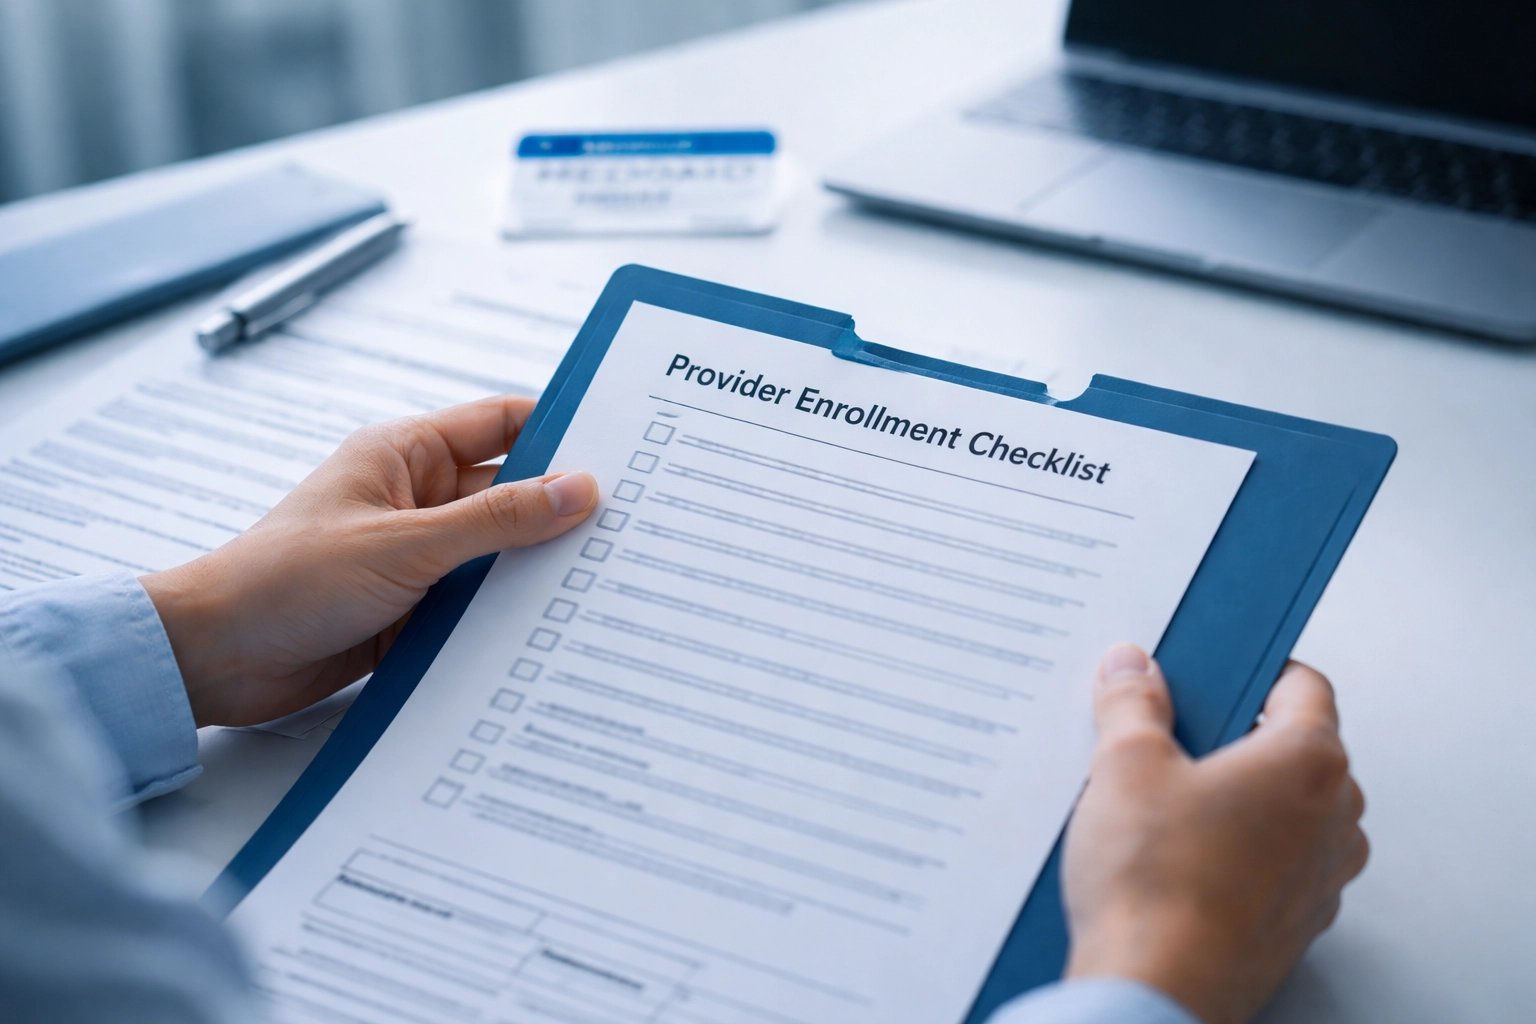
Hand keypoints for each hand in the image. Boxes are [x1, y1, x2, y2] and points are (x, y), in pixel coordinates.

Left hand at [140, 396, 596, 726]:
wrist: (215, 658)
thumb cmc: (285, 580)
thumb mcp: (404, 544)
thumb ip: (496, 519)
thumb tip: (577, 489)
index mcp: (406, 454)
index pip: (503, 424)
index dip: (562, 431)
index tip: (623, 450)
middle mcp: (416, 498)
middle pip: (510, 493)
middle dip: (561, 511)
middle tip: (630, 528)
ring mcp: (416, 555)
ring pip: (498, 553)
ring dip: (535, 569)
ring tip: (602, 584)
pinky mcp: (412, 607)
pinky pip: (476, 602)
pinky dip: (507, 614)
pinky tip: (550, 630)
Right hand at [1062, 644, 1368, 1023]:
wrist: (1156, 989)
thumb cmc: (1156, 883)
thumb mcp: (1125, 764)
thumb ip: (1132, 704)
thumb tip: (1132, 669)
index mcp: (1310, 761)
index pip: (1303, 685)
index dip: (1253, 668)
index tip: (1213, 668)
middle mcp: (1335, 817)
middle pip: (1292, 747)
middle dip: (1232, 734)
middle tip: (1166, 732)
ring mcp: (1320, 877)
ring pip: (1282, 809)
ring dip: (1232, 796)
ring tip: (1158, 798)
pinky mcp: (1293, 923)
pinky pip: (1269, 863)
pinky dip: (1230, 849)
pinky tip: (1169, 853)